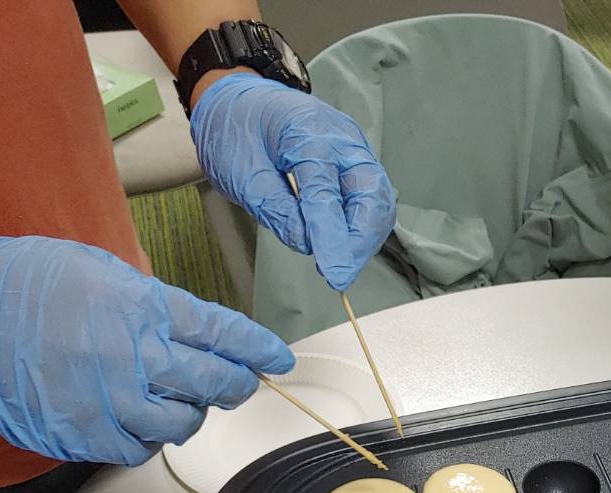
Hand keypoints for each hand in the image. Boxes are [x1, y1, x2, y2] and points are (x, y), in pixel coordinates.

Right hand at [0, 236, 293, 464]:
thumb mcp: (98, 270)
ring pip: (182, 422)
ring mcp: (109, 402)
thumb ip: (151, 302)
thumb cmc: (16, 286)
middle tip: (238, 382)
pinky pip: (139, 447)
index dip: (257, 349)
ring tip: (173, 396)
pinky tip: (134, 416)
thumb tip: (191, 326)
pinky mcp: (85, 435)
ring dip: (189, 412)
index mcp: (140, 309)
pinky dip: (146, 435)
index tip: (277, 359)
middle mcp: (132, 357)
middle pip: (213, 382)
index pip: (222, 333)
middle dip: (236, 384)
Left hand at [191, 73, 395, 290]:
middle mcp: (341, 138)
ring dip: (364, 237)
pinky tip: (342, 245)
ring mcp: (353, 149)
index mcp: (307, 132)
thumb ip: (277, 209)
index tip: (333, 273)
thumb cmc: (234, 131)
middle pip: (370, 196)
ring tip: (339, 263)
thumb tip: (308, 245)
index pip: (326, 192)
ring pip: (377, 200)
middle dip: (360, 241)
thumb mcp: (242, 173)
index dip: (331, 237)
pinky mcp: (354, 162)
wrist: (236, 100)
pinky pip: (369, 198)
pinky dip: (360, 226)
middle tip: (339, 273)